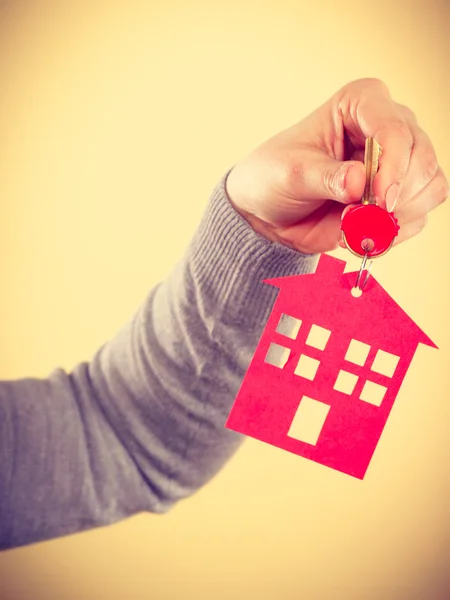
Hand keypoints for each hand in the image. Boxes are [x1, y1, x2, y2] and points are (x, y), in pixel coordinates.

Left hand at [226, 78, 448, 253]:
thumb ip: (327, 177)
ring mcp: (396, 163)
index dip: (393, 166)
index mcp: (360, 104)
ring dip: (398, 216)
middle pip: (422, 158)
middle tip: (361, 216)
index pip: (394, 128)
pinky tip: (363, 234)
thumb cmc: (274, 176)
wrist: (268, 211)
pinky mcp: (395, 197)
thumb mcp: (292, 173)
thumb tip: (359, 182)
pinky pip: (417, 216)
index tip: (379, 199)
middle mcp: (387, 128)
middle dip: (397, 195)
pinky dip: (394, 233)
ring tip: (356, 225)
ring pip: (430, 187)